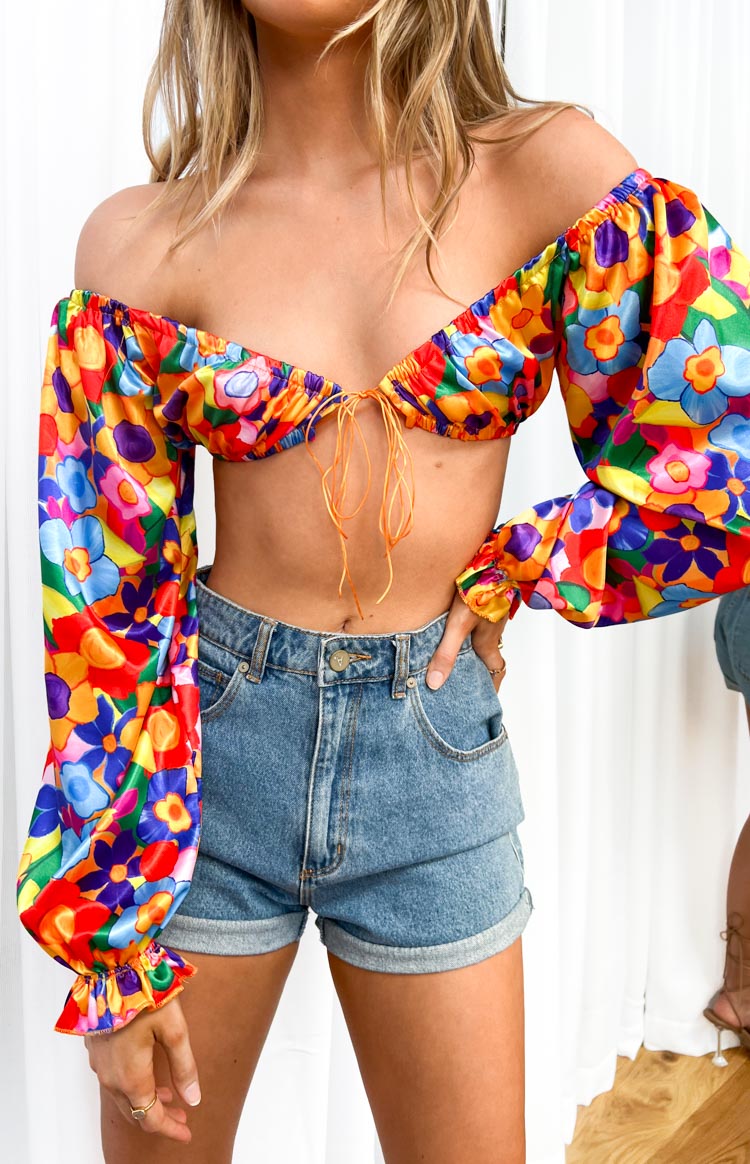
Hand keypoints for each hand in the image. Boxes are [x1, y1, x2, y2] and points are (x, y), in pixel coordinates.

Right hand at [84, 996, 200, 1142]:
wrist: (109, 969)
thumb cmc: (144, 994)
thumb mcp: (174, 1029)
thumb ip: (184, 1066)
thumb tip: (193, 1098)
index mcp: (131, 1077)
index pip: (150, 1118)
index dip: (170, 1129)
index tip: (187, 1133)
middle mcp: (110, 1077)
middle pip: (135, 1111)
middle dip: (159, 1117)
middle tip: (182, 1116)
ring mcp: (99, 1063)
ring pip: (122, 1096)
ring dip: (145, 1100)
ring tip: (169, 1096)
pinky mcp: (94, 1048)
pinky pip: (112, 1078)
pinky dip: (131, 1085)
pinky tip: (146, 1072)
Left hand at [427, 590, 508, 693]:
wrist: (493, 558)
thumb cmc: (480, 590)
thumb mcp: (458, 625)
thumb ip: (446, 653)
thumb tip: (435, 684)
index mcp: (488, 643)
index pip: (496, 672)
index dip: (492, 687)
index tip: (486, 699)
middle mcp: (491, 632)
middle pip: (487, 656)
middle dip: (477, 670)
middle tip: (463, 680)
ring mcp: (489, 615)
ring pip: (481, 638)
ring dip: (470, 648)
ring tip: (451, 656)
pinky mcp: (483, 601)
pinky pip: (476, 621)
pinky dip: (466, 629)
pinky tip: (449, 625)